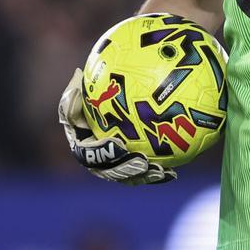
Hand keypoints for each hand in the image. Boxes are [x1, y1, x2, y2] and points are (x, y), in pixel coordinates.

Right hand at [58, 68, 175, 184]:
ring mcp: (115, 165)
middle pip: (107, 170)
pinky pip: (142, 174)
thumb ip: (81, 85)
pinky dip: (155, 175)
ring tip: (159, 171)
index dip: (99, 151)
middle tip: (142, 162)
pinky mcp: (133, 167)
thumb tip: (78, 74)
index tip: (117, 142)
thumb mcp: (87, 85)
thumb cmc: (97, 91)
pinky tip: (171, 173)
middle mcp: (96, 157)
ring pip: (125, 175)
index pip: (86, 152)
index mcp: (81, 141)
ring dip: (141, 175)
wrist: (120, 100)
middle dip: (123, 170)